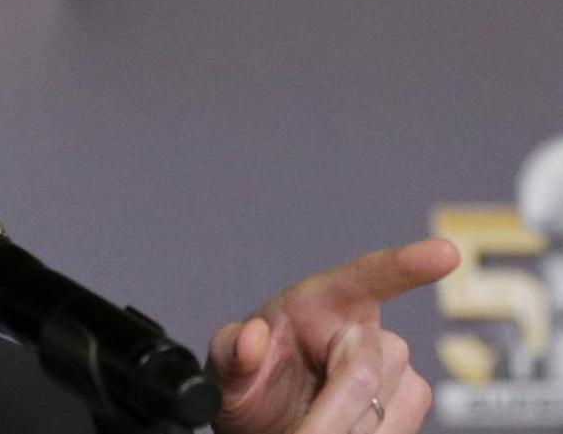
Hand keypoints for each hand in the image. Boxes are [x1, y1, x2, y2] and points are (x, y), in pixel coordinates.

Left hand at [206, 238, 459, 433]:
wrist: (265, 418)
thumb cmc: (247, 377)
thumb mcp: (224, 366)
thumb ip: (231, 350)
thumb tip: (252, 336)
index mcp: (318, 300)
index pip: (368, 275)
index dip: (406, 264)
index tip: (445, 253)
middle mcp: (362, 326)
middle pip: (361, 372)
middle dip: (329, 417)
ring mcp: (392, 363)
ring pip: (382, 407)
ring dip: (345, 432)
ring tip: (303, 431)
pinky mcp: (410, 398)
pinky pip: (399, 426)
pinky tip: (337, 433)